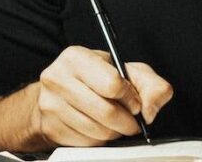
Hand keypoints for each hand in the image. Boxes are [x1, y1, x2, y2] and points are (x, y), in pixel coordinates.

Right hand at [33, 45, 173, 145]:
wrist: (58, 92)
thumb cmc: (96, 78)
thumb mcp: (125, 71)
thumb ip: (149, 84)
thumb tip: (150, 110)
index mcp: (76, 57)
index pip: (112, 83)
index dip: (130, 98)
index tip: (135, 103)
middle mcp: (58, 78)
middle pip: (105, 112)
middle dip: (127, 122)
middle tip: (132, 121)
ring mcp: (51, 105)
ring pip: (96, 131)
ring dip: (115, 132)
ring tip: (117, 124)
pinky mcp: (50, 127)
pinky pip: (85, 143)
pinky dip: (99, 140)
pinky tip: (100, 128)